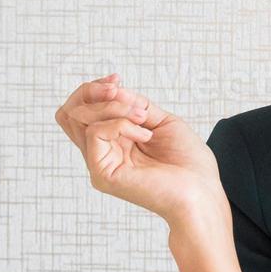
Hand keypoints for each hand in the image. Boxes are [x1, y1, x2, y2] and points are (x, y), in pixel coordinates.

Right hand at [55, 73, 225, 229]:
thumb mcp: (160, 121)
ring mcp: (100, 164)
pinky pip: (96, 133)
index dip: (91, 90)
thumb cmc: (188, 163)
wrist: (201, 191)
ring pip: (80, 119)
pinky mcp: (103, 174)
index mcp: (112, 142)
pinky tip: (145, 135)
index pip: (79, 111)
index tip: (117, 79)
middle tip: (119, 89)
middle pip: (69, 113)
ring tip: (142, 118)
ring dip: (113, 107)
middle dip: (92, 91)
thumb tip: (114, 89)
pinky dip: (121, 124)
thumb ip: (135, 106)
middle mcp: (101, 153)